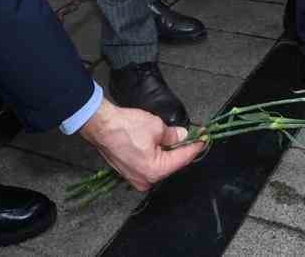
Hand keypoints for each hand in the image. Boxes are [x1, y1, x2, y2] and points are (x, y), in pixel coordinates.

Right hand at [78, 99, 202, 190]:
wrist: (101, 125)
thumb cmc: (125, 127)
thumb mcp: (156, 127)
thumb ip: (173, 135)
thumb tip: (182, 136)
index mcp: (155, 171)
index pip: (182, 159)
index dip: (194, 147)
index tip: (203, 139)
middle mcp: (145, 179)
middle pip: (171, 164)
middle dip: (181, 150)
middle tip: (192, 137)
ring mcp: (135, 178)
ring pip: (159, 165)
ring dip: (168, 152)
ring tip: (176, 138)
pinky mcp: (128, 172)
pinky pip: (148, 165)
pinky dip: (155, 155)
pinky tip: (160, 143)